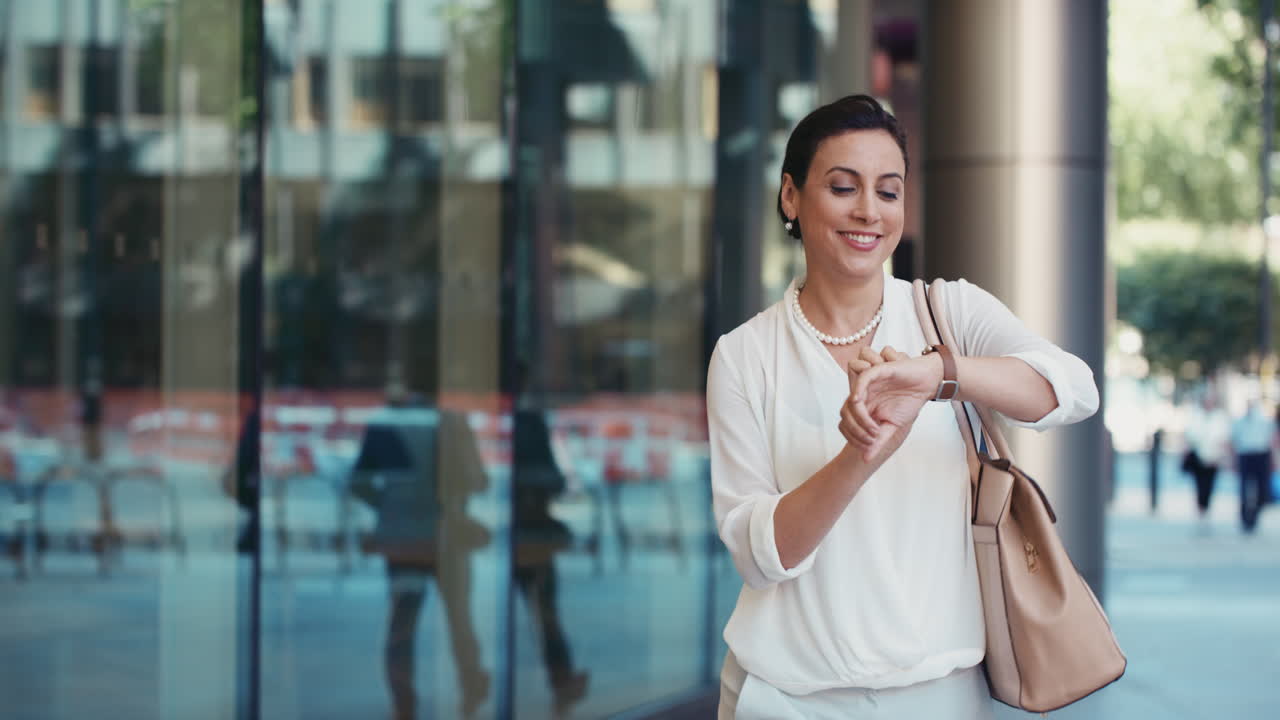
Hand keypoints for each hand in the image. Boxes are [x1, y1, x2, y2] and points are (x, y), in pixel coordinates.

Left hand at [840, 346, 942, 461]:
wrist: (927, 384)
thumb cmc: (909, 402)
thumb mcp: (892, 427)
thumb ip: (878, 441)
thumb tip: (864, 460)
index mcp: (863, 408)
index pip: (845, 423)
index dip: (853, 436)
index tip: (870, 445)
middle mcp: (862, 396)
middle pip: (845, 413)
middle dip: (857, 430)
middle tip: (874, 438)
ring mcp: (868, 385)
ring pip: (850, 399)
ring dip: (858, 415)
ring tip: (874, 429)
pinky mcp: (878, 370)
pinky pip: (862, 378)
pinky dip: (857, 388)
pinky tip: (859, 401)